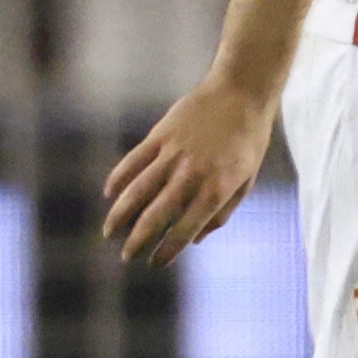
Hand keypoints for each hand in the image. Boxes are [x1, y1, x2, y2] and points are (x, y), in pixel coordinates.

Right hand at [102, 79, 278, 266]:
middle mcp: (192, 175)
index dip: (168, 251)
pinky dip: (117, 180)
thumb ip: (222, 212)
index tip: (155, 263)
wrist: (241, 93)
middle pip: (155, 216)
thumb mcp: (246, 180)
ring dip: (119, 215)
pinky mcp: (159, 136)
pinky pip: (132, 162)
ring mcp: (173, 154)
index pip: (185, 230)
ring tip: (109, 232)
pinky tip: (110, 195)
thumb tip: (197, 240)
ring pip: (137, 191)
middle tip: (127, 256)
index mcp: (216, 189)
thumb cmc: (248, 141)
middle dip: (137, 240)